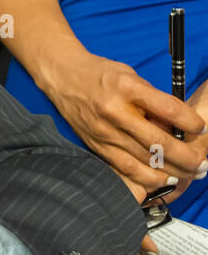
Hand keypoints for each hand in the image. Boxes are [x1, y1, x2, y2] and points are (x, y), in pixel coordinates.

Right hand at [42, 51, 206, 196]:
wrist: (62, 77)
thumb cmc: (100, 74)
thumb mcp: (130, 76)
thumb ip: (152, 100)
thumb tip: (177, 126)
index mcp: (126, 88)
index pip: (168, 109)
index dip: (190, 123)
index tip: (200, 128)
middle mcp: (114, 111)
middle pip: (158, 141)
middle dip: (186, 156)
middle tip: (202, 162)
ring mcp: (104, 131)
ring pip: (144, 160)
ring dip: (171, 170)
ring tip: (189, 173)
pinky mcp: (96, 145)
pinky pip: (125, 168)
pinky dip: (147, 177)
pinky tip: (163, 180)